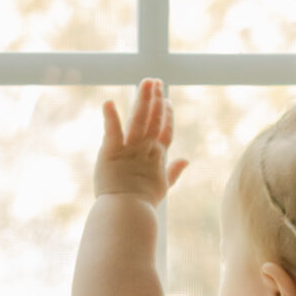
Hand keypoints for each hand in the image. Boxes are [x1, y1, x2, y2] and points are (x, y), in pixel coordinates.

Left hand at [95, 78, 188, 204]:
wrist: (128, 214)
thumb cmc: (143, 204)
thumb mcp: (163, 186)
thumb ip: (174, 171)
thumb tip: (187, 160)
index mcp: (157, 156)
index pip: (165, 130)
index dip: (166, 115)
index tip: (167, 100)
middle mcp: (145, 149)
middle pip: (153, 119)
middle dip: (155, 99)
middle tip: (156, 81)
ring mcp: (130, 149)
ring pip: (138, 119)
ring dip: (142, 99)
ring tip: (146, 82)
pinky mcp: (111, 152)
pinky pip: (112, 131)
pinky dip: (110, 117)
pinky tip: (108, 103)